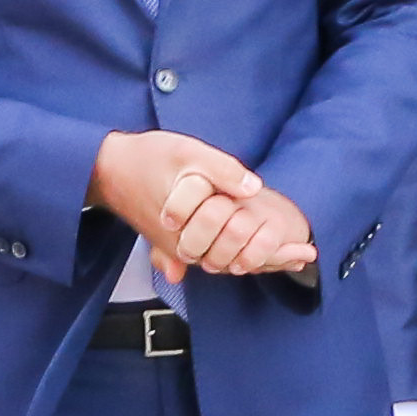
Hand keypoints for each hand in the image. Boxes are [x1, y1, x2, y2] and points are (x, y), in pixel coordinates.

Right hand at [92, 131, 313, 282]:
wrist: (109, 169)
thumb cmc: (147, 158)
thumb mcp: (186, 152)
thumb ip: (221, 170)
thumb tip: (253, 188)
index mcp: (194, 224)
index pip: (243, 249)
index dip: (277, 254)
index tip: (306, 252)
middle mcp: (187, 245)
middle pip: (237, 263)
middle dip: (274, 260)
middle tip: (307, 256)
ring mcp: (179, 248)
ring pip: (225, 263)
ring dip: (261, 261)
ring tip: (295, 257)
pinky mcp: (174, 245)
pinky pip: (212, 256)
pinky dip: (241, 256)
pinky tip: (261, 251)